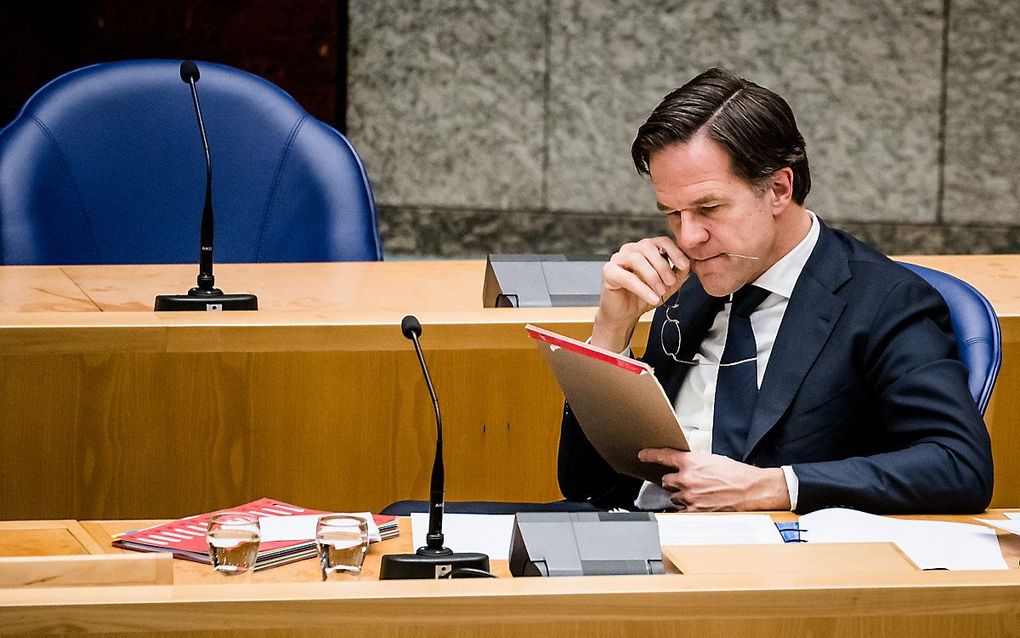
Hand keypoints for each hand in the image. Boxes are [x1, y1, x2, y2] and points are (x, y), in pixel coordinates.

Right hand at [591, 238, 689, 351]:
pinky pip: (627, 277)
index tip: (685, 266)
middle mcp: (630, 249)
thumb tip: (689, 264)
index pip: (661, 241)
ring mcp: (617, 259)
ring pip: (637, 259)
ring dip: (653, 277)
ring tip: (661, 292)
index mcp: (644, 248)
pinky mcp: (608, 272)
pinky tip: (653, 298)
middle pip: (648, 247)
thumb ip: (678, 273)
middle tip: (671, 282)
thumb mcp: (667, 285)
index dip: (675, 252)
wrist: (625, 315)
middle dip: (663, 265)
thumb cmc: (643, 297)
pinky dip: (643, 289)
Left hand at [638, 448, 790, 510]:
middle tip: (687, 484)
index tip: (642, 455)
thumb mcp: (713, 460)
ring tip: (699, 495)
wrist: (752, 490)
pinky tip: (698, 506)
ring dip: (681, 496)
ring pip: (673, 497)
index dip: (650, 455)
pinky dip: (686, 509)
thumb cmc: (737, 475)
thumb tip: (686, 467)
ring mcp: (690, 496)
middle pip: (666, 481)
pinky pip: (681, 511)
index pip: (664, 456)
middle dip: (674, 482)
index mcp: (691, 462)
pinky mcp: (695, 511)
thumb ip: (695, 463)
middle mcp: (687, 478)